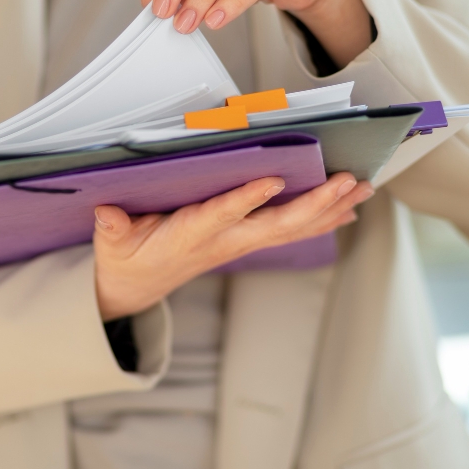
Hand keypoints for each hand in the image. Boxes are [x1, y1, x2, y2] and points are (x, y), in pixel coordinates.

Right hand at [93, 172, 373, 319]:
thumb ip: (113, 227)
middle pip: (274, 226)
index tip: (274, 180)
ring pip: (291, 229)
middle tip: (345, 183)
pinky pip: (289, 232)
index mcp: (189, 236)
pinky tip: (347, 208)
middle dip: (313, 205)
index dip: (246, 200)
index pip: (221, 215)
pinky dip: (321, 219)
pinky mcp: (245, 242)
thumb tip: (106, 211)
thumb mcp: (112, 243)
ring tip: (362, 188)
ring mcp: (238, 244)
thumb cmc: (127, 258)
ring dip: (329, 209)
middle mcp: (222, 242)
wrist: (136, 288)